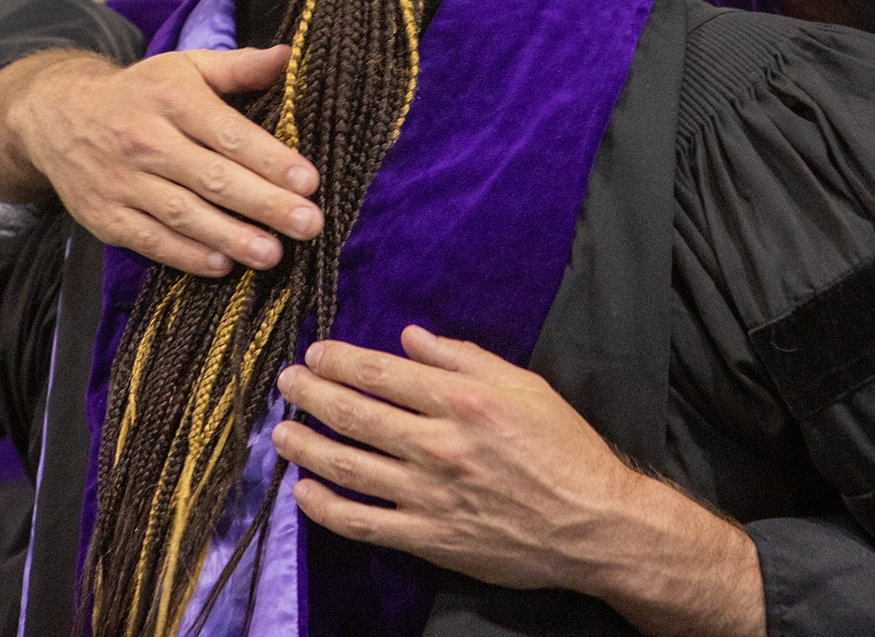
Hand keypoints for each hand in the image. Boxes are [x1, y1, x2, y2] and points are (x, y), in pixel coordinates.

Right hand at [0, 47, 320, 275]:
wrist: (55, 115)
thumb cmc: (141, 91)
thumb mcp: (186, 66)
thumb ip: (239, 66)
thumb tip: (289, 56)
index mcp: (172, 98)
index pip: (228, 133)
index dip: (270, 159)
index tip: (309, 181)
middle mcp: (145, 140)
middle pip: (212, 178)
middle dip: (264, 203)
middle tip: (308, 223)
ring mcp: (121, 181)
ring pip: (183, 214)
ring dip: (230, 237)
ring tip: (273, 253)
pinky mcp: (104, 216)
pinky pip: (149, 240)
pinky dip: (185, 255)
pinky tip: (222, 265)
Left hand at [273, 327, 764, 636]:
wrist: (593, 525)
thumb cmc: (566, 449)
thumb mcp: (526, 386)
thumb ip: (466, 358)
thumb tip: (410, 337)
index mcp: (463, 400)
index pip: (382, 373)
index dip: (340, 360)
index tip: (316, 353)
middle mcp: (438, 444)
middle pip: (354, 413)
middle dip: (311, 393)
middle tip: (287, 382)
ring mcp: (428, 494)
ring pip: (346, 465)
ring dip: (305, 444)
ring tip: (281, 431)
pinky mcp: (426, 537)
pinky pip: (361, 522)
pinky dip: (325, 507)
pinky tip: (304, 491)